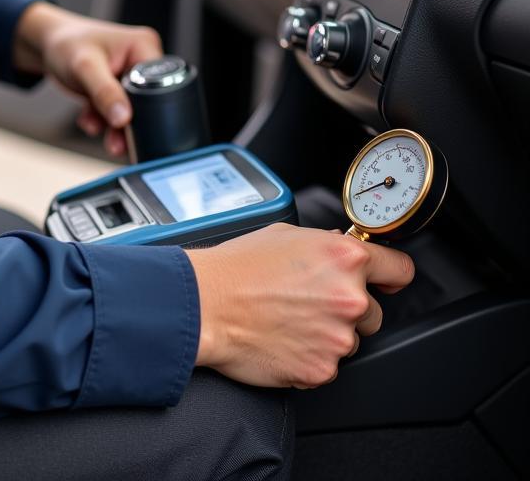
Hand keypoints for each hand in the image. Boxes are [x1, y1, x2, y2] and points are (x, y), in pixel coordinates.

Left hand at [13, 2, 161, 156]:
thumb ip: (104, 92)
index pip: (157, 83)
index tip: (127, 125)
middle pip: (146, 101)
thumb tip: (123, 118)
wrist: (47, 45)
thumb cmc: (66, 44)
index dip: (146, 107)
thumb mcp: (85, 67)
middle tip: (116, 143)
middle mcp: (141, 60)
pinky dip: (102, 121)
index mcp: (143, 46)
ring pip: (131, 111)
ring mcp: (129, 76)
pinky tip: (88, 119)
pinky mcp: (117, 88)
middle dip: (128, 123)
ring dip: (114, 127)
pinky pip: (117, 112)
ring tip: (100, 134)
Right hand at [188, 223, 414, 388]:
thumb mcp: (284, 235)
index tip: (385, 281)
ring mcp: (338, 336)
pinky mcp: (322, 369)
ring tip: (288, 319)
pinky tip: (282, 338)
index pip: (399, 269)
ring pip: (349, 340)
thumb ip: (324, 243)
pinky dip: (309, 356)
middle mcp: (349, 297)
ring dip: (327, 334)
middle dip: (347, 309)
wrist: (206, 304)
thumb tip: (340, 250)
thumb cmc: (237, 267)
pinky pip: (327, 365)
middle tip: (308, 301)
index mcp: (345, 258)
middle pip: (373, 312)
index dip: (390, 275)